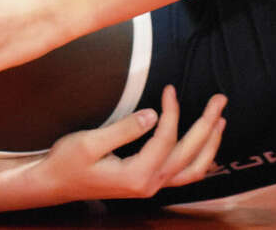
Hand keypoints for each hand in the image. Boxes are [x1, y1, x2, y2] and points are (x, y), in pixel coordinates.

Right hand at [41, 86, 226, 200]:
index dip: (172, 112)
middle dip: (207, 125)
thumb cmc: (68, 161)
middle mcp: (149, 185)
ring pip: (192, 169)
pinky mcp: (147, 182)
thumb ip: (125, 130)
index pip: (165, 139)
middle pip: (189, 154)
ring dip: (210, 144)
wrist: (54, 184)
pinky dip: (200, 158)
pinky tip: (205, 143)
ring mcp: (150, 186)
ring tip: (221, 120)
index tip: (170, 88)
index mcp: (136, 175)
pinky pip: (183, 174)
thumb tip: (153, 115)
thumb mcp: (90, 143)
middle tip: (220, 99)